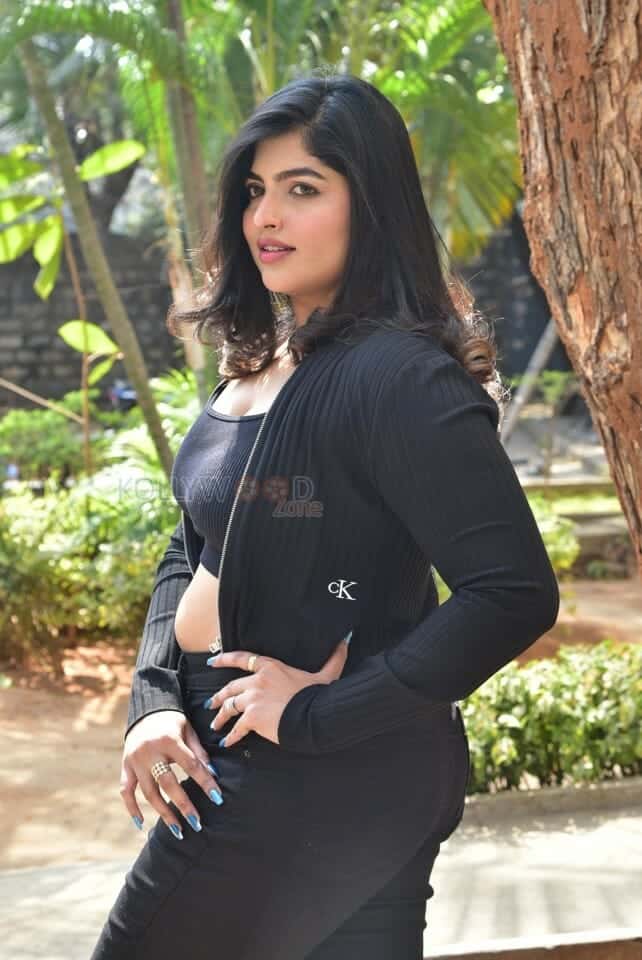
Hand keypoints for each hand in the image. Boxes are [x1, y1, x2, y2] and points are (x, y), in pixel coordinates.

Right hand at [120, 710, 224, 838]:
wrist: (146, 709)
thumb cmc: (173, 722)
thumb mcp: (188, 730)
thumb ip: (199, 752)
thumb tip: (213, 774)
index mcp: (169, 740)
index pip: (190, 765)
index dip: (205, 782)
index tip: (218, 798)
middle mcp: (150, 751)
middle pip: (168, 783)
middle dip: (184, 805)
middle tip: (197, 823)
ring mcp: (135, 760)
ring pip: (148, 792)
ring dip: (163, 813)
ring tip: (178, 831)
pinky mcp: (125, 766)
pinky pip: (126, 791)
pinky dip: (131, 808)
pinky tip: (141, 824)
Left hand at [207, 635, 350, 747]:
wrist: (315, 715)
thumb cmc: (319, 695)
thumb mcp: (327, 674)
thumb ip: (334, 657)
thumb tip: (345, 640)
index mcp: (271, 667)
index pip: (242, 659)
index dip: (224, 659)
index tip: (212, 661)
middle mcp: (258, 680)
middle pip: (231, 686)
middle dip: (218, 696)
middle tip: (210, 703)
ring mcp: (254, 699)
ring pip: (229, 706)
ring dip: (220, 716)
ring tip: (215, 724)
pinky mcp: (253, 717)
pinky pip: (237, 728)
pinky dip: (231, 736)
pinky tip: (227, 742)